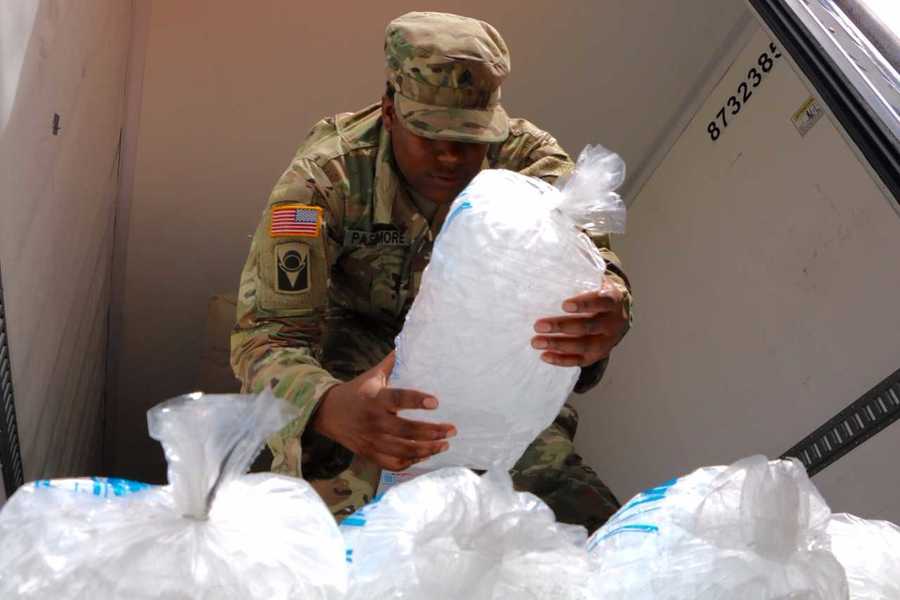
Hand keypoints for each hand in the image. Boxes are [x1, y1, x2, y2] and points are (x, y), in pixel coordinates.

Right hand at [311, 352, 455, 470]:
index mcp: (375, 398)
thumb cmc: (356, 391)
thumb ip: (392, 363)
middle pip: (406, 430)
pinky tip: (424, 456)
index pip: (399, 399)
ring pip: (403, 450)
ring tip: (444, 445)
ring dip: (427, 449)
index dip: (417, 400)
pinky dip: (410, 462)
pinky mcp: (369, 453)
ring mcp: (371, 440)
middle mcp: (374, 421)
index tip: (436, 402)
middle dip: (432, 432)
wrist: (327, 412)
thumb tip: (408, 344)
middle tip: (451, 430)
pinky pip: (392, 463)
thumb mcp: (372, 375)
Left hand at [531, 277, 628, 366]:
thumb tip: (559, 250)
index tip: (564, 304)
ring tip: (535, 341)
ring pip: (583, 345)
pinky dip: (562, 360)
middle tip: (538, 325)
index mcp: (614, 299)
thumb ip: (582, 270)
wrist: (620, 313)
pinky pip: (580, 360)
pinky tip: (544, 356)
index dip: (584, 304)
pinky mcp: (599, 354)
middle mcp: (614, 322)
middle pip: (588, 326)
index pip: (601, 301)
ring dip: (558, 344)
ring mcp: (608, 341)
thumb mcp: (597, 279)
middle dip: (562, 326)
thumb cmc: (599, 292)